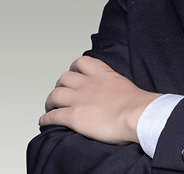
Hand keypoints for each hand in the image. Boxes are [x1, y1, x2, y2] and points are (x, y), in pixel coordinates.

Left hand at [39, 56, 160, 144]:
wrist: (137, 114)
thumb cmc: (138, 106)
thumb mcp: (128, 87)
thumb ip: (118, 88)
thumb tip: (122, 98)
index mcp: (103, 75)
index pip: (83, 62)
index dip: (75, 68)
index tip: (74, 73)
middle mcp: (88, 84)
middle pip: (65, 78)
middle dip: (60, 85)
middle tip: (61, 94)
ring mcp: (79, 99)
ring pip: (55, 95)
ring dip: (50, 101)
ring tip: (50, 107)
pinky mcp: (73, 116)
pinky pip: (52, 116)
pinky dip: (46, 118)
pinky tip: (45, 121)